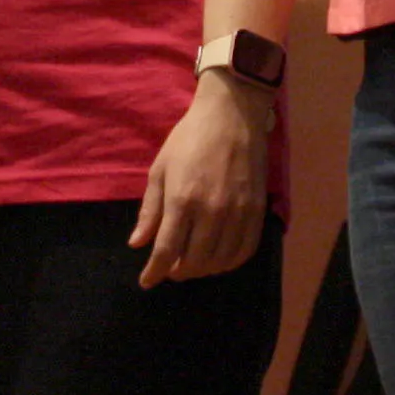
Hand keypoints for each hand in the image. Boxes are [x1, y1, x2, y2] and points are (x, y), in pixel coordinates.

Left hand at [132, 76, 271, 286]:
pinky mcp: (256, 209)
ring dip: (203, 270)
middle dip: (178, 272)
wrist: (232, 114)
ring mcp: (238, 211)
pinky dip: (230, 262)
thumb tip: (137, 243)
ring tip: (193, 264)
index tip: (147, 281)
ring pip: (220, 261)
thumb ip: (150, 209)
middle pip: (194, 262)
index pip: (167, 251)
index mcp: (182, 199)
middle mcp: (211, 210)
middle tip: (170, 268)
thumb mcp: (160, 169)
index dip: (154, 272)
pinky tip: (219, 259)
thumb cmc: (189, 138)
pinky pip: (245, 250)